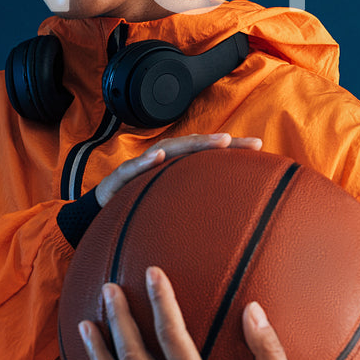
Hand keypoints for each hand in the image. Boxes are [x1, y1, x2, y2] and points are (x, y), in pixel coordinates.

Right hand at [94, 132, 261, 208]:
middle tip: (242, 141)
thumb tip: (236, 218)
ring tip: (215, 141)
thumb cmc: (139, 209)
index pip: (207, 154)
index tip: (260, 148)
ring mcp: (140, 168)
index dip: (232, 148)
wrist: (100, 216)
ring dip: (190, 144)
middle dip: (218, 142)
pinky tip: (156, 158)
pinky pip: (130, 169)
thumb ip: (198, 206)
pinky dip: (143, 162)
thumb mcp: (172, 209)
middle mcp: (160, 162)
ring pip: (167, 150)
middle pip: (192, 147)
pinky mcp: (118, 179)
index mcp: (175, 168)